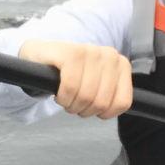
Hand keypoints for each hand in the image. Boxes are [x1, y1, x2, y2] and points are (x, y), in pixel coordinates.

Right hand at [18, 39, 132, 118]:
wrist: (42, 57)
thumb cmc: (70, 75)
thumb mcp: (98, 86)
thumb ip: (112, 97)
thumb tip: (119, 110)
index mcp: (120, 64)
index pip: (122, 103)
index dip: (104, 113)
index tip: (92, 107)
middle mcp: (109, 55)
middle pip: (102, 103)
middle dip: (84, 110)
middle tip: (75, 103)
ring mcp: (90, 51)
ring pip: (87, 96)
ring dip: (71, 105)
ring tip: (66, 97)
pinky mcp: (71, 53)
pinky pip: (70, 87)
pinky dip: (62, 96)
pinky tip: (59, 92)